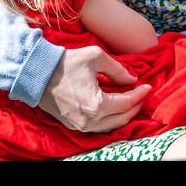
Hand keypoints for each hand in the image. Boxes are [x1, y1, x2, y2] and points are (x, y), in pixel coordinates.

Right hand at [37, 46, 151, 132]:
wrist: (37, 73)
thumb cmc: (66, 63)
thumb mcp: (96, 57)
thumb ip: (117, 70)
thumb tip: (132, 78)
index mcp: (96, 105)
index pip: (126, 103)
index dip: (139, 94)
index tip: (148, 86)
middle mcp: (89, 121)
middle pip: (122, 119)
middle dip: (136, 107)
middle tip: (143, 95)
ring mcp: (80, 126)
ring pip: (111, 126)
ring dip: (124, 115)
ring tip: (133, 101)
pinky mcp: (74, 125)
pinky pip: (99, 127)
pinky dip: (111, 119)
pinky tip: (116, 108)